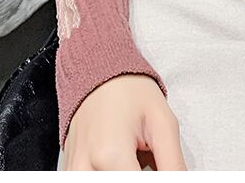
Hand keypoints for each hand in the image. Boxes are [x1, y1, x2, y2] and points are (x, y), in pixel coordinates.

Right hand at [62, 74, 187, 170]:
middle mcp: (85, 169)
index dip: (161, 179)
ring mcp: (74, 173)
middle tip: (149, 154)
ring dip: (130, 172)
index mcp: (110, 155)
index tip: (163, 165)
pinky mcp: (71, 173)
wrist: (99, 72)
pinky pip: (96, 179)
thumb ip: (173, 165)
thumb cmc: (130, 90)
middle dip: (145, 173)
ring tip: (136, 155)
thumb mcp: (162, 123)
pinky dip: (115, 172)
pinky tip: (123, 158)